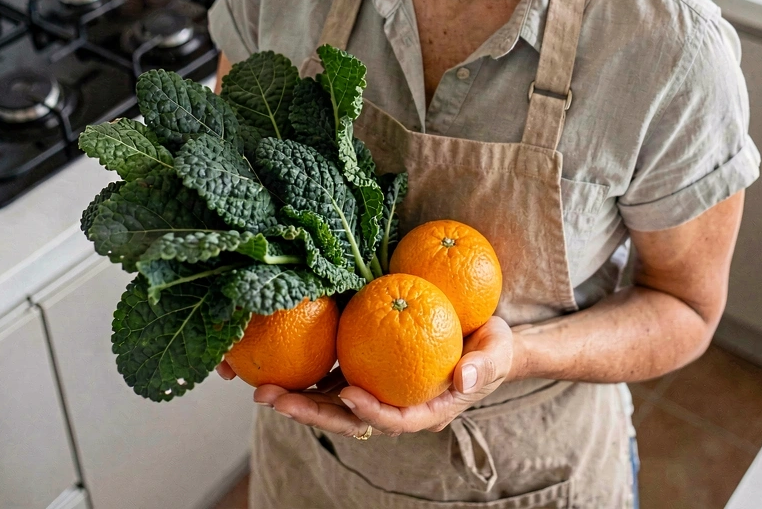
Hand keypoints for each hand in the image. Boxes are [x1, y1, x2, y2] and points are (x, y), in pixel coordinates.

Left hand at [226, 316, 518, 438]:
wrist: (488, 341)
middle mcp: (398, 406)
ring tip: (264, 389)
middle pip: (351, 419)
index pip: (394, 419)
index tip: (346, 394)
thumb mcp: (496, 352)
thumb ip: (484, 365)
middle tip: (275, 398)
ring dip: (301, 398)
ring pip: (335, 404)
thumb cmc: (494, 348)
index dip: (370, 412)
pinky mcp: (371, 372)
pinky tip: (283, 361)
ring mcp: (381, 392)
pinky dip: (312, 374)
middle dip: (312, 412)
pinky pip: (337, 376)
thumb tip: (466, 377)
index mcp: (427, 410)